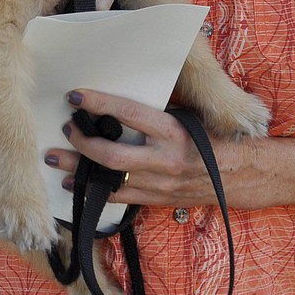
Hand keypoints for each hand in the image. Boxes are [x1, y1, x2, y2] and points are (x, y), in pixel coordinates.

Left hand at [44, 88, 240, 207]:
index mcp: (173, 131)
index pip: (128, 113)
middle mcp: (164, 159)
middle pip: (111, 154)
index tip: (76, 94)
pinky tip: (75, 184)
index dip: (99, 103)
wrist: (240, 174)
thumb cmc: (213, 137)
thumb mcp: (188, 117)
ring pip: (108, 179)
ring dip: (77, 170)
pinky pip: (118, 198)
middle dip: (82, 141)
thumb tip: (119, 98)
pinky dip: (93, 190)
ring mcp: (158, 184)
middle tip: (65, 128)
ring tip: (54, 158)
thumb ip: (157, 112)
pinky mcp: (156, 200)